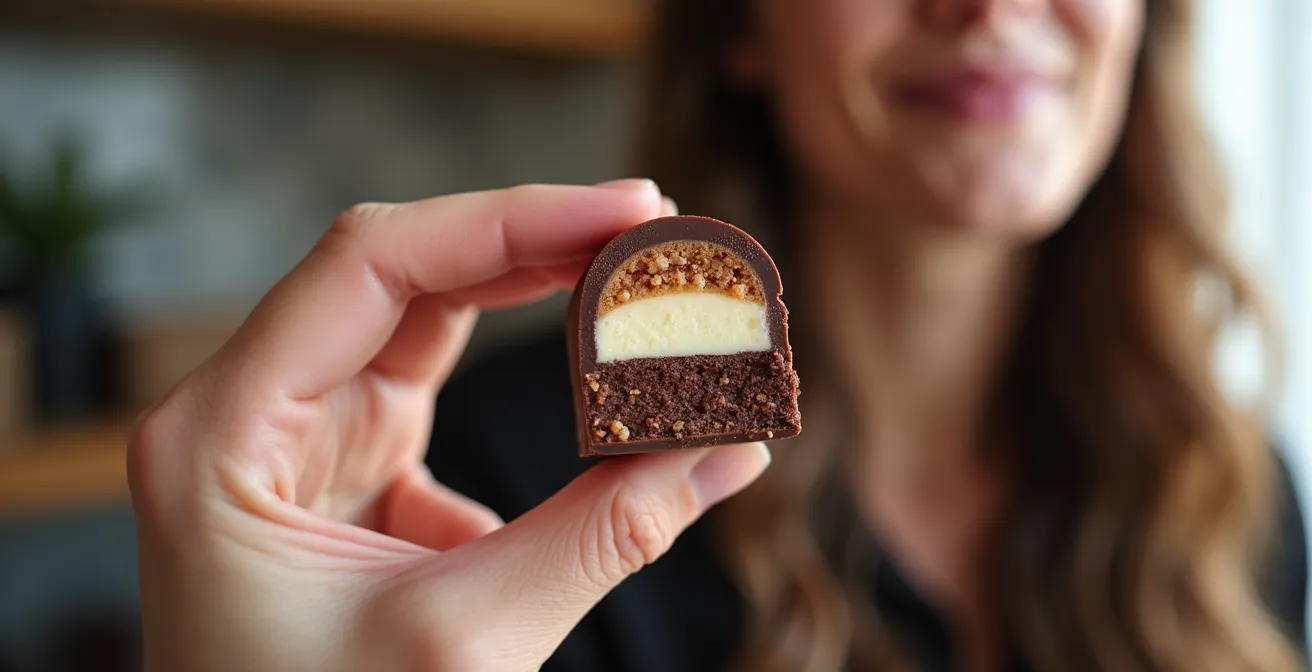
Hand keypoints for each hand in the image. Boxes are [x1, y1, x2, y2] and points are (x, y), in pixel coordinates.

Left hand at [127, 180, 771, 671]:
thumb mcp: (463, 643)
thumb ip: (603, 537)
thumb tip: (727, 451)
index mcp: (221, 435)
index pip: (371, 265)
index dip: (511, 222)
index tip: (630, 210)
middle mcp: (249, 416)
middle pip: (402, 276)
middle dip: (535, 245)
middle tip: (655, 232)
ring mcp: (298, 440)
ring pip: (423, 322)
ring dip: (533, 295)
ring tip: (635, 281)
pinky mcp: (348, 473)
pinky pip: (436, 391)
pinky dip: (519, 383)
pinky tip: (583, 385)